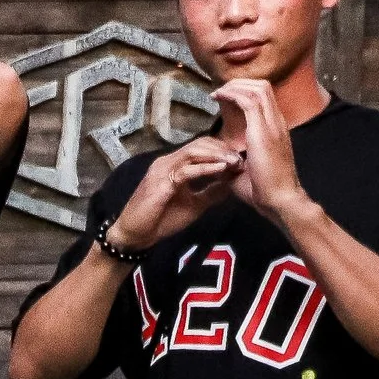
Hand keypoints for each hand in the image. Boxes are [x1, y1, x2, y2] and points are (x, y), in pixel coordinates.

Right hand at [105, 137, 242, 255]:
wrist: (136, 235)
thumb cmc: (161, 220)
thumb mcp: (194, 204)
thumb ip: (211, 192)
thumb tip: (232, 183)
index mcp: (175, 165)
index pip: (202, 147)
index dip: (223, 151)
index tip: (241, 160)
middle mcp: (168, 162)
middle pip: (200, 143)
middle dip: (223, 149)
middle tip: (242, 158)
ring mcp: (163, 169)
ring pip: (194, 151)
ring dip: (217, 155)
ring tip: (235, 162)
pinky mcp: (161, 181)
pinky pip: (187, 170)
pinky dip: (206, 168)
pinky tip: (222, 170)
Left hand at [210, 78, 307, 221]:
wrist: (278, 199)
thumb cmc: (262, 190)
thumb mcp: (245, 168)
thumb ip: (234, 158)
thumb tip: (219, 159)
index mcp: (275, 130)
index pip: (265, 97)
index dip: (244, 91)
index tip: (224, 97)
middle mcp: (277, 122)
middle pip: (263, 86)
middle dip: (239, 83)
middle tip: (219, 91)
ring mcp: (273, 125)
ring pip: (258, 88)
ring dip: (235, 86)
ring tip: (217, 92)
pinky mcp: (264, 131)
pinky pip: (249, 100)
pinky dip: (232, 95)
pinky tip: (218, 98)